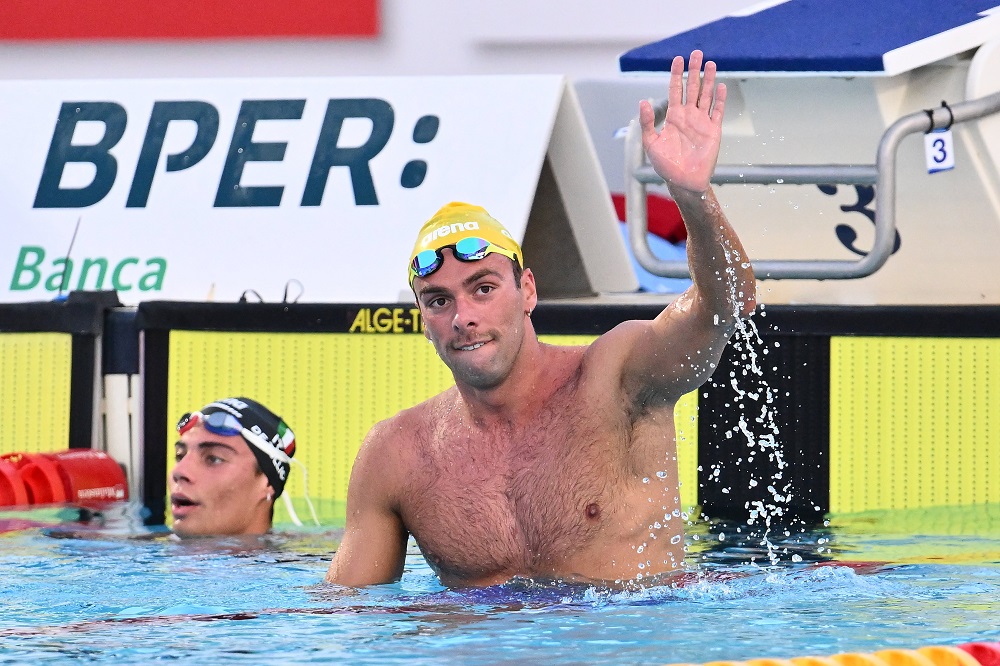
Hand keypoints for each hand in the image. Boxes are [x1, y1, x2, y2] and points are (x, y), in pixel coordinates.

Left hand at [639, 50, 725, 194]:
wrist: (683, 181)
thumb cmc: (666, 165)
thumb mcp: (651, 143)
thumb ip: (647, 122)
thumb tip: (642, 102)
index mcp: (673, 117)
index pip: (675, 90)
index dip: (677, 74)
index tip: (678, 59)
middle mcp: (688, 116)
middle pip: (692, 88)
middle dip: (694, 71)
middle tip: (697, 53)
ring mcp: (701, 122)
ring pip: (706, 95)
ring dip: (708, 80)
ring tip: (711, 63)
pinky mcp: (713, 131)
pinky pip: (717, 111)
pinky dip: (720, 99)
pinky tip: (720, 86)